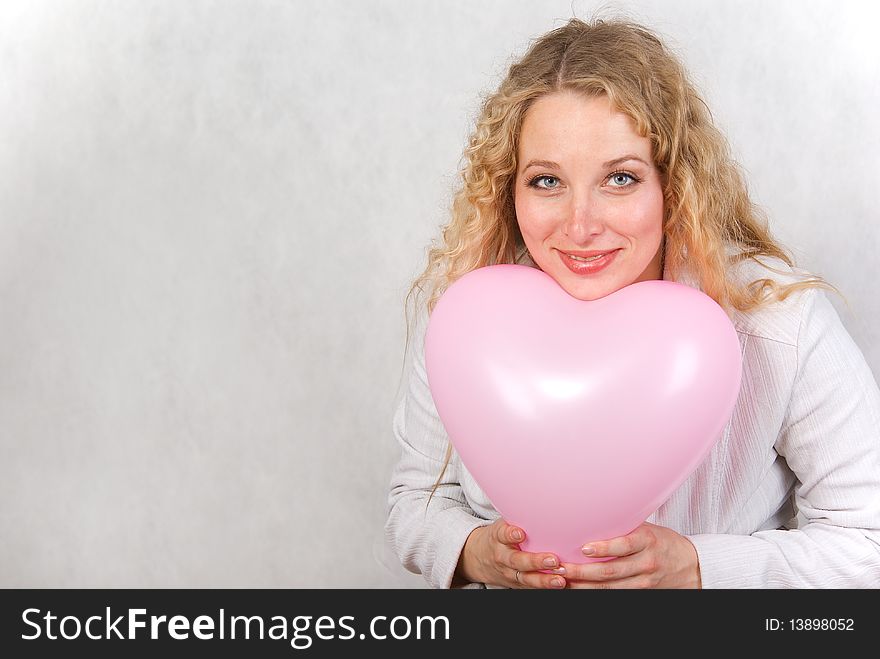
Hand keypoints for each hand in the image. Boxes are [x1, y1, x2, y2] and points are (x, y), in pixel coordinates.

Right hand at [454, 519, 566, 588]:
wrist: (477, 558)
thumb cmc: (499, 536)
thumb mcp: (501, 523)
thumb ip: (517, 515)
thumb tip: (541, 491)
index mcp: (497, 538)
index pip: (502, 535)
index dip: (510, 534)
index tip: (519, 533)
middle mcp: (502, 557)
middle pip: (517, 561)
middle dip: (535, 561)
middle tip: (553, 559)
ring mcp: (509, 573)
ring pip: (525, 579)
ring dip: (544, 580)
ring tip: (561, 579)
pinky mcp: (516, 585)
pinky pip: (530, 588)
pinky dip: (545, 588)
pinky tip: (561, 585)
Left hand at [561, 522, 701, 588]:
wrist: (691, 566)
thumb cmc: (661, 541)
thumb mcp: (646, 528)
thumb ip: (623, 526)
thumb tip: (591, 512)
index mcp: (647, 540)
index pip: (623, 545)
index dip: (603, 548)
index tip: (583, 548)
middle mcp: (646, 562)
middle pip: (611, 571)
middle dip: (583, 571)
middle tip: (562, 567)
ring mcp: (644, 581)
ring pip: (610, 588)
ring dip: (585, 586)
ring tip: (565, 580)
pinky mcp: (642, 592)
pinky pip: (616, 594)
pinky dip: (596, 593)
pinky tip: (580, 589)